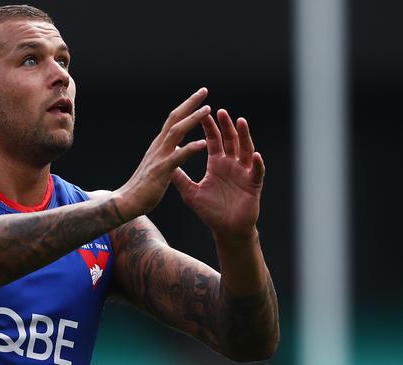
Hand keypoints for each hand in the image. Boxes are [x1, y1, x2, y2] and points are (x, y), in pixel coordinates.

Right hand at [116, 87, 210, 218]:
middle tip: (204, 90)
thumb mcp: (159, 167)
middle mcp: (158, 146)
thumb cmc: (143, 188)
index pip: (173, 121)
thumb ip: (169, 156)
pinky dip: (191, 148)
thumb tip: (179, 148)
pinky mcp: (162, 170)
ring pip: (177, 131)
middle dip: (189, 104)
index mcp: (159, 146)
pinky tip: (204, 143)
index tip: (199, 98)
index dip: (186, 108)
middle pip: (174, 118)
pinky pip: (179, 157)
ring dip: (192, 119)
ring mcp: (159, 157)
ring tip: (207, 109)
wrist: (126, 202)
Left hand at [171, 109, 264, 241]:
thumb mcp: (191, 192)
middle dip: (226, 126)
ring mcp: (244, 173)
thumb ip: (179, 177)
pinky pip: (257, 172)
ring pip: (246, 150)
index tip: (203, 112)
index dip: (209, 127)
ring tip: (241, 122)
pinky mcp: (253, 184)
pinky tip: (255, 155)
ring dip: (244, 136)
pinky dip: (257, 163)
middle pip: (230, 140)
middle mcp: (231, 164)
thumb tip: (166, 163)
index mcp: (217, 164)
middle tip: (221, 111)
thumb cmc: (210, 211)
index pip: (213, 140)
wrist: (225, 229)